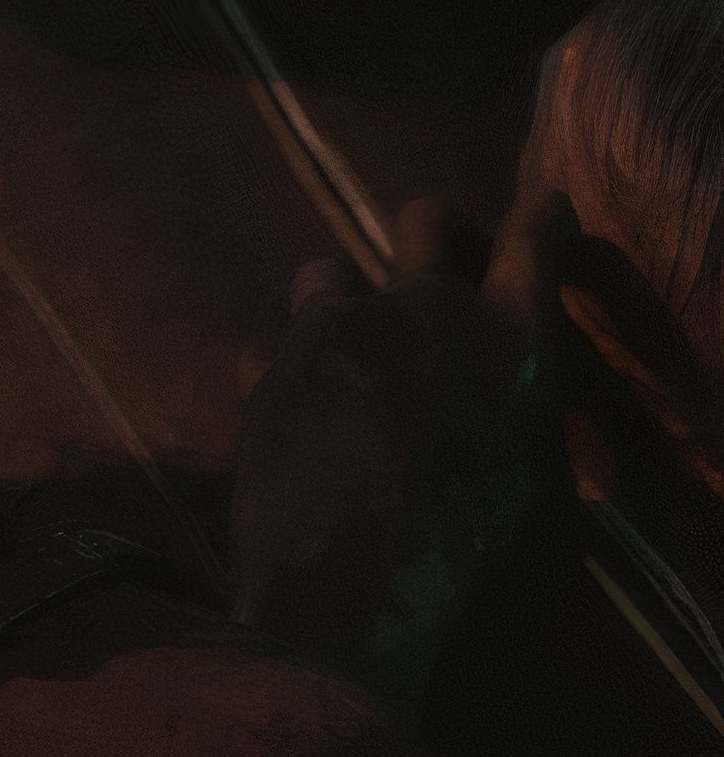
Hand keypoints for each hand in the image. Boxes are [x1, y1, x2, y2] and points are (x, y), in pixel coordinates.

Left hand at [230, 193, 581, 691]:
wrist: (344, 597)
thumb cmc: (473, 566)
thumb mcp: (541, 496)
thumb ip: (521, 428)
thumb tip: (497, 422)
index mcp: (512, 341)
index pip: (535, 240)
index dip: (537, 222)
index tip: (537, 213)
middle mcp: (421, 313)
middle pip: (425, 220)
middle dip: (436, 234)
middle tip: (436, 266)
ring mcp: (332, 333)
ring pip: (329, 273)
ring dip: (344, 303)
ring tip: (350, 356)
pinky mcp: (268, 373)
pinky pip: (280, 354)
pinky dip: (297, 379)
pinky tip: (301, 428)